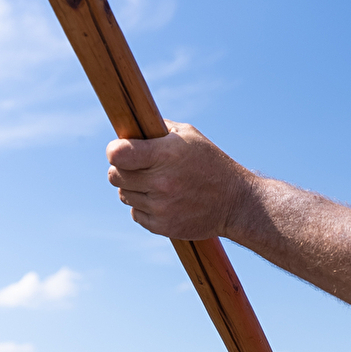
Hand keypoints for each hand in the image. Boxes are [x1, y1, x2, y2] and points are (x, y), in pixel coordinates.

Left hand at [106, 120, 254, 239]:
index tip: (121, 150)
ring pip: (123, 195)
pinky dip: (143, 207)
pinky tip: (162, 200)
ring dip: (133, 188)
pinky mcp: (162, 227)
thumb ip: (158, 128)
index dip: (114, 150)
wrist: (236, 202)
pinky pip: (135, 214)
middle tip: (138, 166)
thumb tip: (130, 125)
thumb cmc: (211, 163)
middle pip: (114, 176)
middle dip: (122, 169)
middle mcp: (161, 182)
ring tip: (155, 183)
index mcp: (166, 155)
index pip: (118, 154)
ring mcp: (161, 207)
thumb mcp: (190, 136)